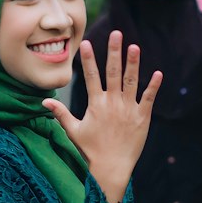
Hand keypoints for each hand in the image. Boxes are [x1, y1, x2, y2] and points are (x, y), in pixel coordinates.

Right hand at [43, 32, 161, 202]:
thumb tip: (43, 102)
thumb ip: (60, 114)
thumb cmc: (90, 151)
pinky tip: (157, 73)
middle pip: (112, 72)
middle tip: (116, 34)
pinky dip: (153, 86)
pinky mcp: (142, 118)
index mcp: (96, 104)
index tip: (86, 42)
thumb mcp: (73, 131)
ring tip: (134, 46)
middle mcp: (112, 103)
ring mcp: (128, 109)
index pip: (91, 76)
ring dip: (133, 63)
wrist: (110, 168)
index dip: (89, 58)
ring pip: (131, 81)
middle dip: (114, 52)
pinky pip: (148, 98)